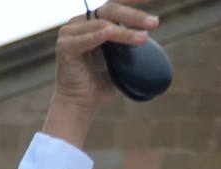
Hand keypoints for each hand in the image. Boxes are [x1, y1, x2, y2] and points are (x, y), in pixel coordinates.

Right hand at [44, 1, 157, 146]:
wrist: (80, 106)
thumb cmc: (99, 85)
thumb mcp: (119, 62)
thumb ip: (128, 48)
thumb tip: (148, 38)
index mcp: (92, 23)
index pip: (114, 5)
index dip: (132, 0)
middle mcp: (79, 24)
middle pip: (109, 11)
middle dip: (134, 16)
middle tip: (155, 22)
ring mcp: (69, 34)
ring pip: (101, 25)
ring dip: (124, 32)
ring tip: (144, 38)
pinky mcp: (64, 48)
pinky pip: (83, 40)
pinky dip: (97, 36)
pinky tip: (109, 32)